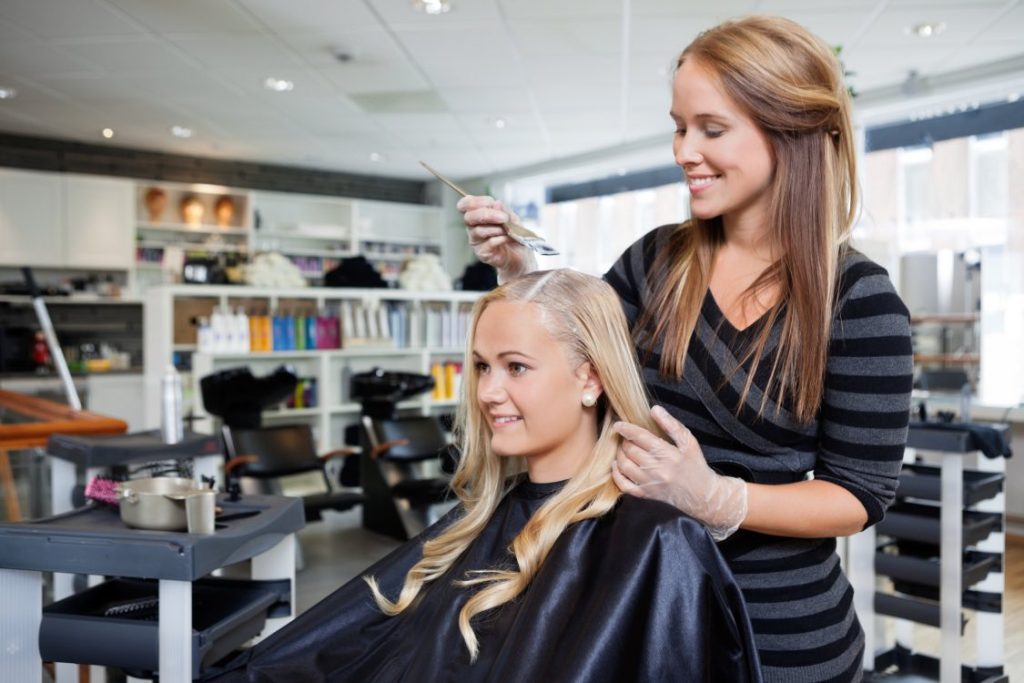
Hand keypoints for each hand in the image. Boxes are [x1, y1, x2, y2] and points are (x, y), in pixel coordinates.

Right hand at [457, 195, 535, 279]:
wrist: (520, 255)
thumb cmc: (513, 234)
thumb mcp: (512, 218)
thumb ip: (503, 210)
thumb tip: (496, 203)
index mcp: (477, 214)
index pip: (466, 204)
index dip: (475, 202)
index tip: (491, 202)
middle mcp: (472, 227)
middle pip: (469, 217)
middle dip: (487, 215)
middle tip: (504, 218)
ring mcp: (476, 241)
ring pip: (478, 231)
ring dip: (496, 229)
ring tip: (508, 230)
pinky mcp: (481, 253)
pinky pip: (488, 243)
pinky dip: (500, 239)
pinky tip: (508, 238)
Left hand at [612, 405, 746, 540]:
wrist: (702, 495)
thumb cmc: (695, 465)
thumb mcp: (689, 442)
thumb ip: (672, 425)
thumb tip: (655, 409)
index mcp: (668, 455)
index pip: (641, 437)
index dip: (626, 429)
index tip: (618, 424)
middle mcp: (657, 470)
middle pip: (630, 450)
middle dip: (624, 440)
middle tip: (626, 437)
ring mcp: (650, 484)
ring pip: (624, 465)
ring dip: (620, 454)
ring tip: (624, 448)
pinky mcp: (646, 495)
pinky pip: (623, 485)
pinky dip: (616, 474)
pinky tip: (617, 465)